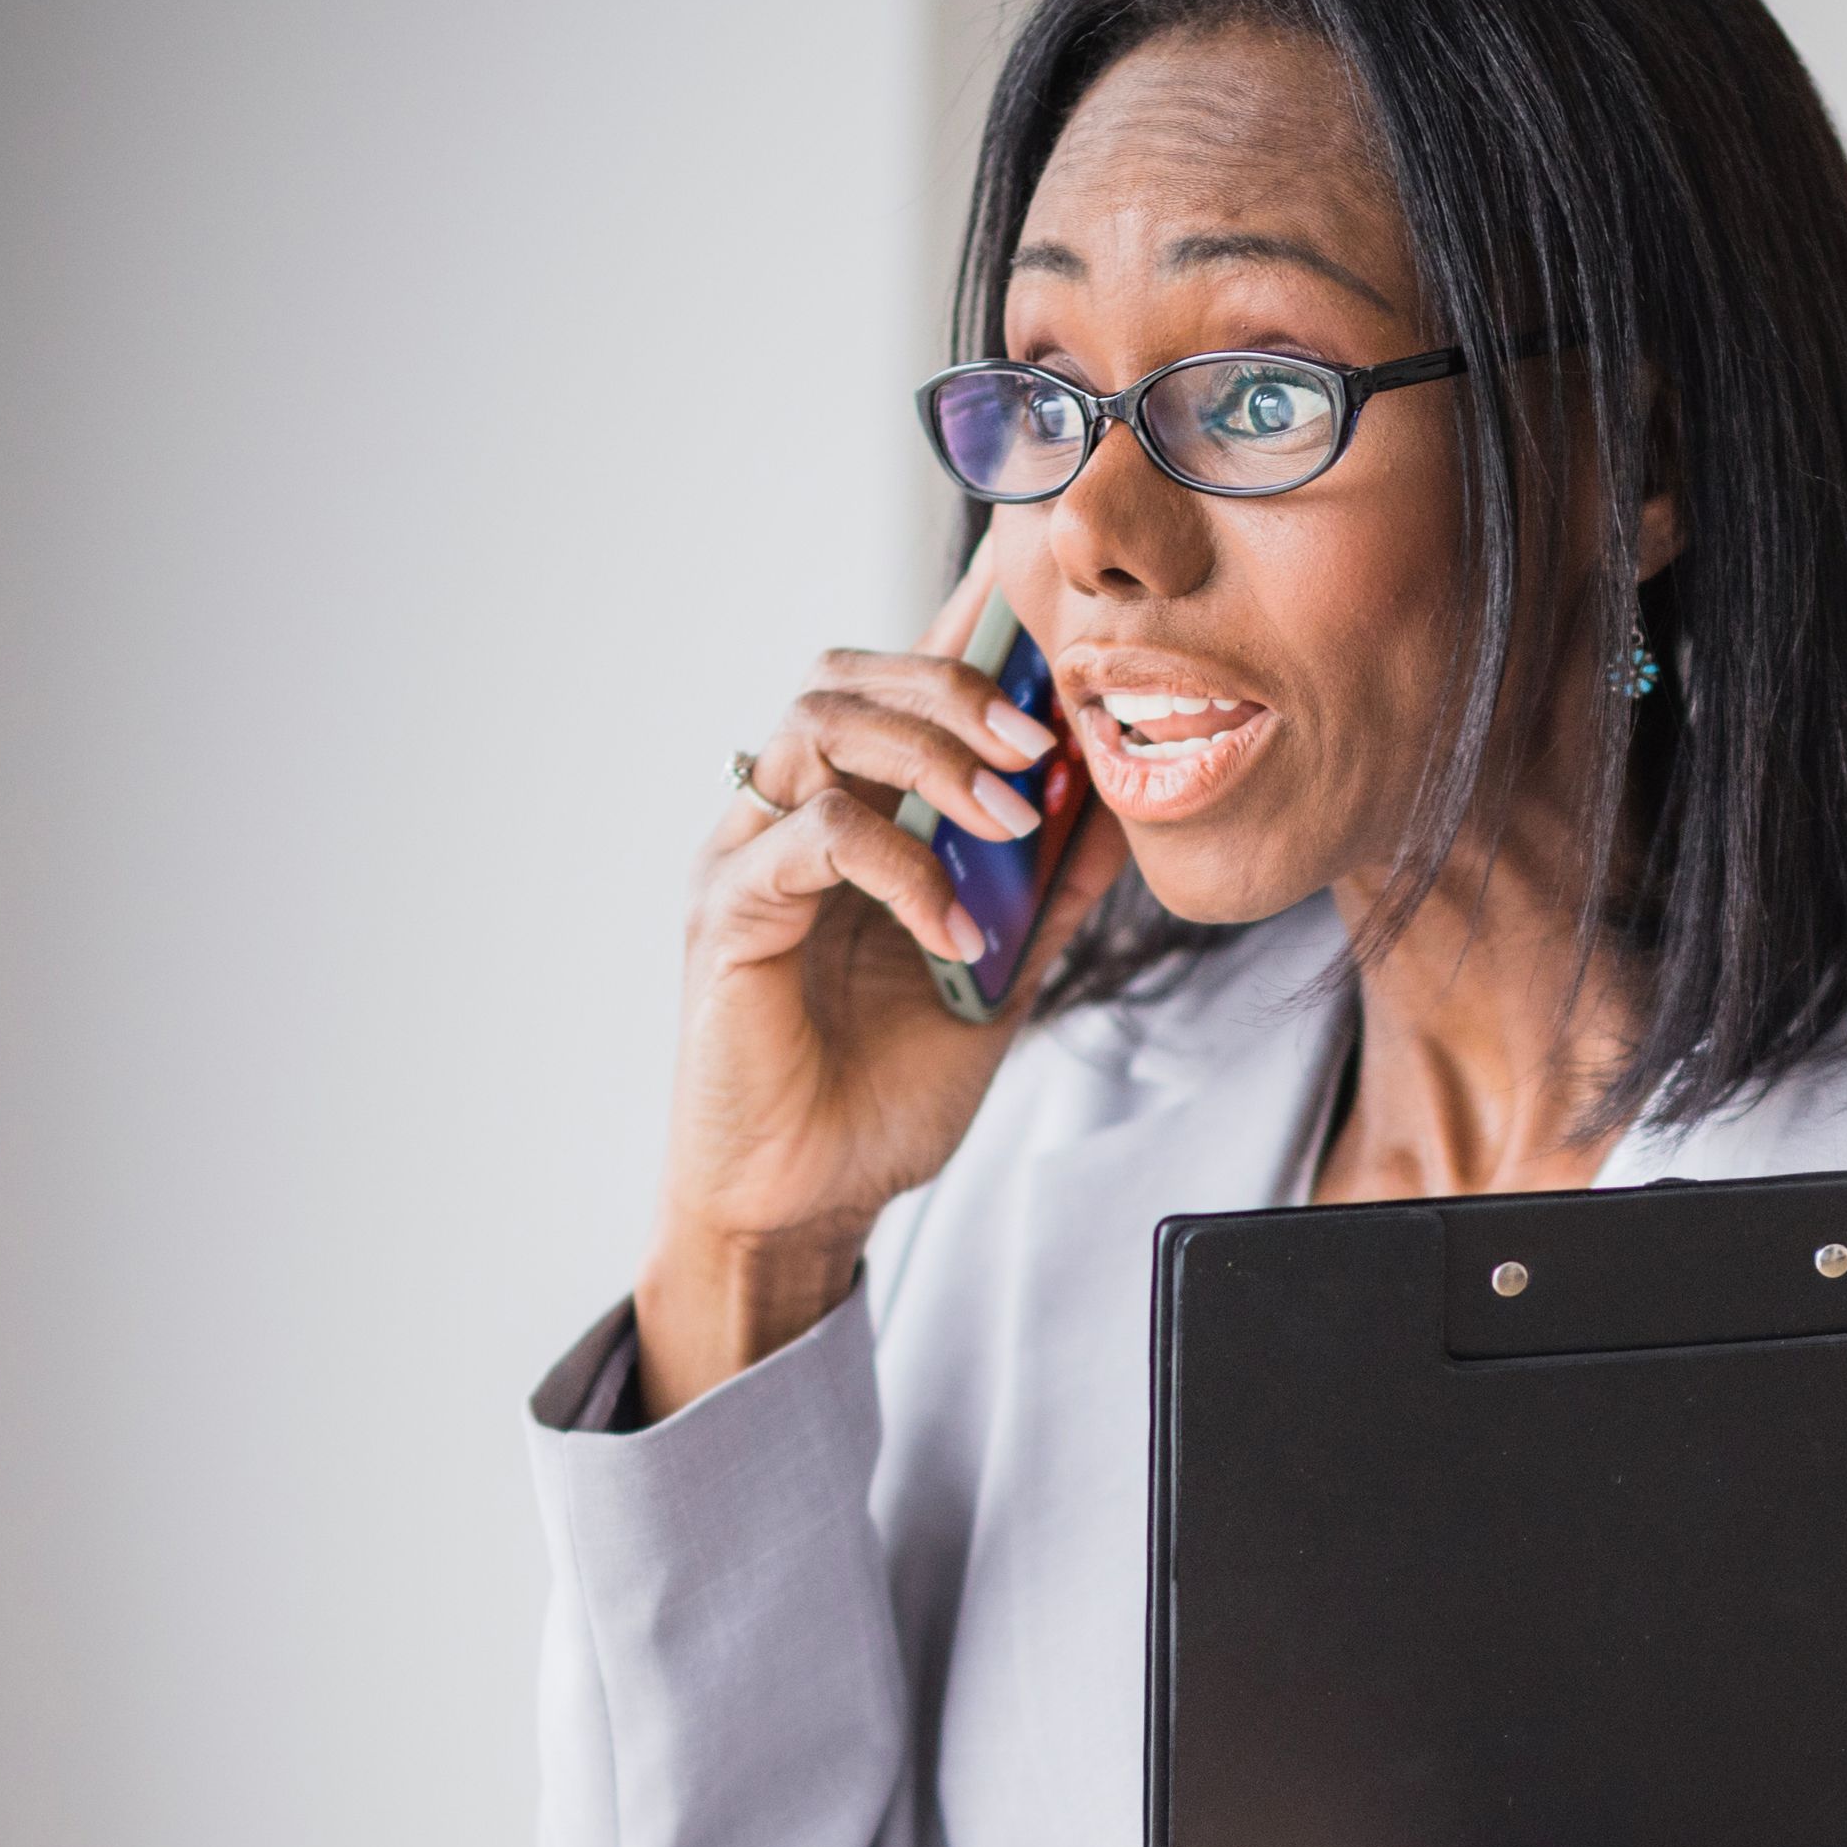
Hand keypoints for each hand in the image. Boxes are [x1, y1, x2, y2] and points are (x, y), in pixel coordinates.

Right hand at [637, 560, 1114, 1407]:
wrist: (809, 1201)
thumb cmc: (879, 1095)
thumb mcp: (997, 980)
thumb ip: (1044, 897)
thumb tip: (1117, 809)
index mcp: (836, 819)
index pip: (885, 688)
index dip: (960, 644)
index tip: (1052, 650)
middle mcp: (778, 821)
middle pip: (845, 679)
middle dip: (955, 691)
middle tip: (1045, 745)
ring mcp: (745, 858)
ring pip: (820, 728)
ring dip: (932, 758)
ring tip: (1013, 823)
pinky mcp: (729, 915)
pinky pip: (815, 838)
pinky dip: (902, 867)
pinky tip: (957, 932)